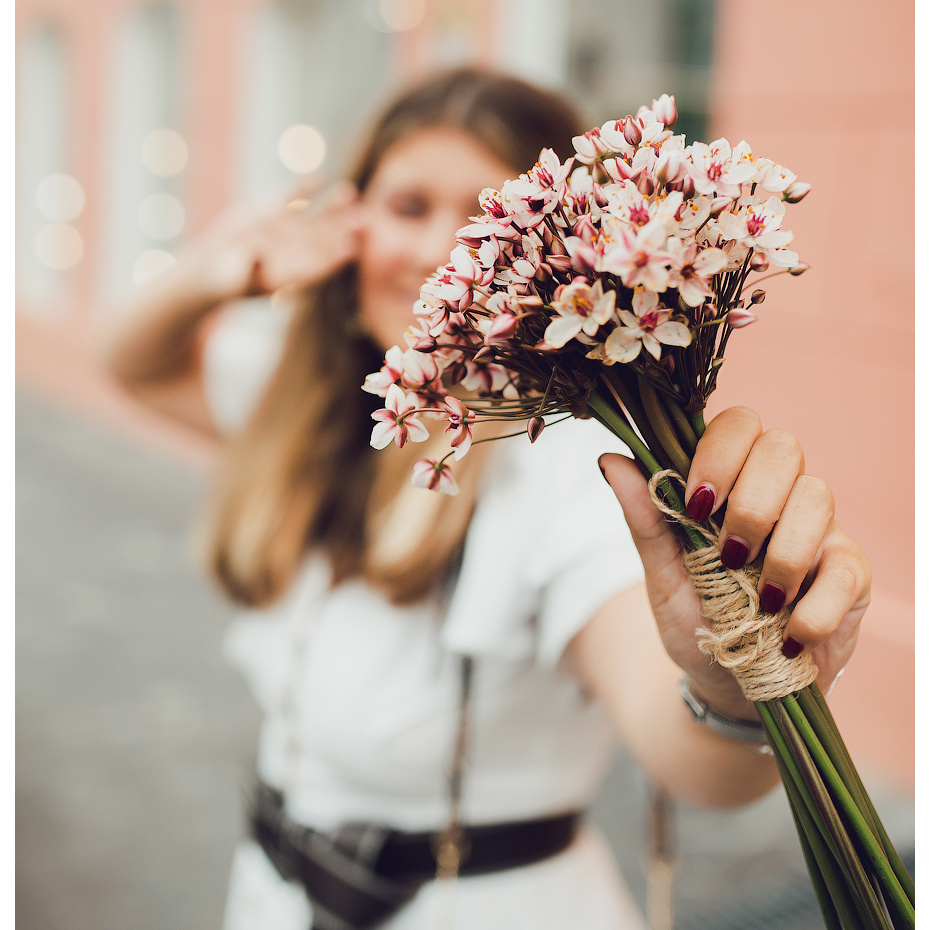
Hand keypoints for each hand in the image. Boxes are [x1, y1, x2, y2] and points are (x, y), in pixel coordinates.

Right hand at [188, 179, 363, 301]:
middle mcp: (294, 252)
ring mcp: (284, 232)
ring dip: (332, 206)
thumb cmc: (222, 283)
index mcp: (293, 273)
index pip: (320, 263)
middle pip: (325, 239)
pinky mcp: (268, 213)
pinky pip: (290, 198)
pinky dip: (303, 188)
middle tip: (366, 218)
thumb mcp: (235, 279)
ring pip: (314, 217)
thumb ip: (251, 269)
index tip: (352, 246)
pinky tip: (319, 177)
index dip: (336, 255)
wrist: (207, 271)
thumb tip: (262, 258)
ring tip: (350, 192)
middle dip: (344, 228)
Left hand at [599, 406, 870, 718]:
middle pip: (783, 448)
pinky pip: (845, 567)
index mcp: (732, 481)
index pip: (738, 424)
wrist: (728, 685)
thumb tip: (610, 459)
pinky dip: (814, 606)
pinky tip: (787, 634)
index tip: (694, 507)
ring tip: (758, 601)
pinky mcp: (850, 574)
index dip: (718, 454)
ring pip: (817, 497)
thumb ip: (645, 517)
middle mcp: (780, 493)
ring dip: (782, 553)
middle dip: (751, 501)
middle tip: (728, 555)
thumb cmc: (697, 616)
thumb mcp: (662, 572)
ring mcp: (820, 530)